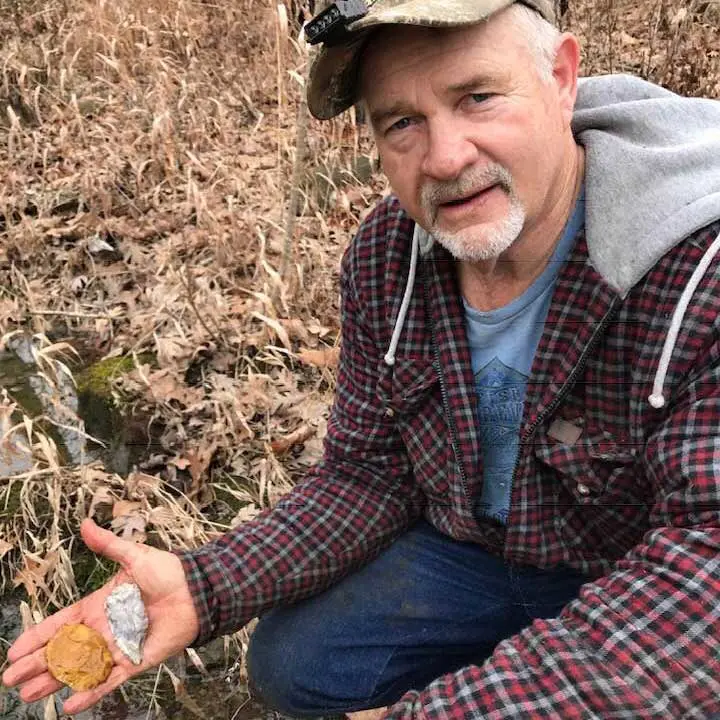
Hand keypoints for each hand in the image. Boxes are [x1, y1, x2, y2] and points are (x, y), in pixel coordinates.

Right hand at [2, 518, 199, 714]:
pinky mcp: (135, 661)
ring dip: (54, 681)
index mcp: (100, 605)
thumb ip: (108, 545)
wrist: (198, 590)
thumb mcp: (134, 556)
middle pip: (63, 650)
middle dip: (37, 664)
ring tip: (28, 695)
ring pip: (79, 668)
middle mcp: (104, 628)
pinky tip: (69, 705)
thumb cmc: (168, 571)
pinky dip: (90, 693)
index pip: (61, 623)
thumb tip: (85, 523)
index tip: (15, 650)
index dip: (39, 636)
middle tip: (10, 679)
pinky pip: (109, 681)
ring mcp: (118, 646)